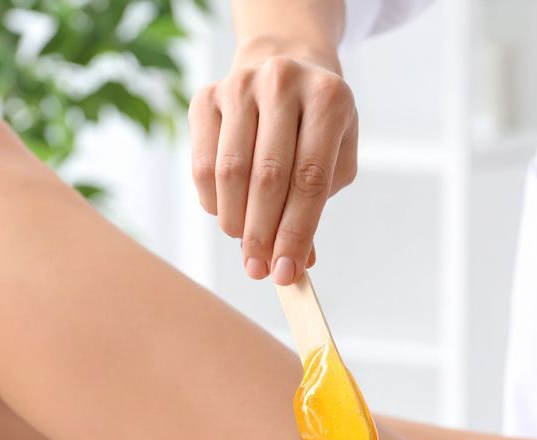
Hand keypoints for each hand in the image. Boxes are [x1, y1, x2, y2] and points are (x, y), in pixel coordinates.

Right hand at [188, 48, 357, 284]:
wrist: (286, 70)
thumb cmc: (315, 130)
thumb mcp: (334, 163)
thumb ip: (316, 210)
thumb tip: (295, 263)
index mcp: (328, 98)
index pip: (310, 179)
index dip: (296, 232)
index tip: (287, 272)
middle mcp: (283, 82)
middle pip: (268, 176)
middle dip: (263, 234)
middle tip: (259, 270)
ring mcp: (241, 84)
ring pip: (230, 171)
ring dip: (235, 221)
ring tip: (246, 245)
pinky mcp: (207, 96)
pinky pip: (203, 163)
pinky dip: (212, 201)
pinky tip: (228, 214)